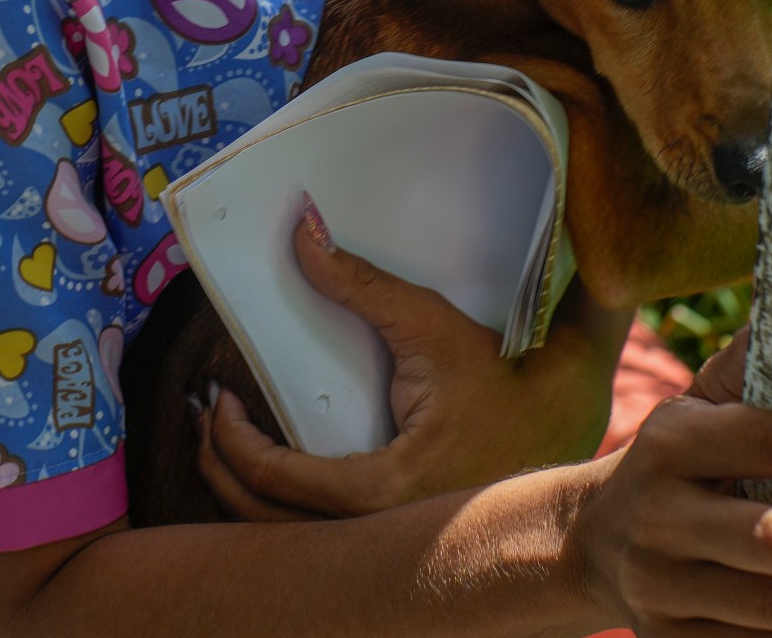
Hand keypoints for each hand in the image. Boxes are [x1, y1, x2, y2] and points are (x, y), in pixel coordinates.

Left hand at [195, 204, 632, 520]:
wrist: (570, 437)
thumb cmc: (510, 386)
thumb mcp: (436, 328)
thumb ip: (364, 283)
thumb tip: (303, 226)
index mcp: (389, 489)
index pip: (282, 485)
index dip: (233, 445)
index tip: (217, 400)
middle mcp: (382, 532)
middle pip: (267, 528)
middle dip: (218, 473)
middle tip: (201, 419)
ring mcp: (388, 542)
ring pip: (287, 545)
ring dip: (240, 495)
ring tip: (219, 443)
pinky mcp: (395, 539)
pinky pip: (318, 541)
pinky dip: (279, 510)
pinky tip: (266, 473)